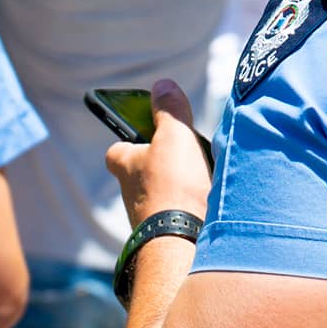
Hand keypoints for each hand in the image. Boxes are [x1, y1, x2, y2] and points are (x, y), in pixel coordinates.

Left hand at [106, 78, 211, 227]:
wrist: (184, 242)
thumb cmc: (173, 186)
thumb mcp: (173, 136)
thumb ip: (169, 110)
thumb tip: (162, 85)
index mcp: (125, 166)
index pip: (116, 150)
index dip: (129, 140)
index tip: (146, 133)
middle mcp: (131, 194)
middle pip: (142, 172)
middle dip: (160, 164)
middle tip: (184, 155)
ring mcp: (149, 217)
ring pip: (162, 194)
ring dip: (180, 186)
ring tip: (205, 177)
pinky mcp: (168, 234)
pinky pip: (179, 214)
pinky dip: (191, 206)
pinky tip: (210, 201)